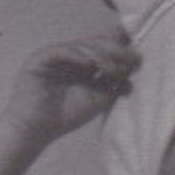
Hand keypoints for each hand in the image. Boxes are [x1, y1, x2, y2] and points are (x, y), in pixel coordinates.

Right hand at [2, 34, 138, 144]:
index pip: (102, 47)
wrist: (36, 130)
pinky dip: (78, 56)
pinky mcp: (39, 59)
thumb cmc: (65, 116)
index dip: (120, 45)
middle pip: (95, 43)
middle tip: (133, 59)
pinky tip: (91, 65)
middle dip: (116, 50)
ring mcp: (53, 56)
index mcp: (82, 63)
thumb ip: (115, 79)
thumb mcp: (100, 96)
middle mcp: (68, 56)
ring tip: (113, 70)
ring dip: (101, 56)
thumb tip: (136, 62)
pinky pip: (62, 51)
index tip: (138, 53)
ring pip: (81, 46)